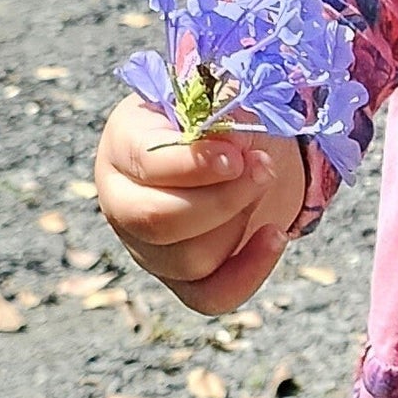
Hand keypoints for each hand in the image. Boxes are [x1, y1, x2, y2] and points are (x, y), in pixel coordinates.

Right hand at [93, 95, 306, 316]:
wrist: (239, 150)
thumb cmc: (220, 120)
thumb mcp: (219, 100)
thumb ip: (221, 111)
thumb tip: (231, 144)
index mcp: (122, 147)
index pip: (145, 166)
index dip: (195, 164)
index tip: (238, 154)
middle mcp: (122, 202)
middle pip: (158, 222)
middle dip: (223, 198)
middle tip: (263, 168)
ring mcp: (148, 248)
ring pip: (189, 260)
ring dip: (239, 222)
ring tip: (263, 182)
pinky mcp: (183, 279)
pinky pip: (211, 297)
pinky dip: (250, 272)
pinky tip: (276, 235)